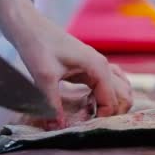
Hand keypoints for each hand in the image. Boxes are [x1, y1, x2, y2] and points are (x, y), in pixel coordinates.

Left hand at [0, 0, 129, 124]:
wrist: (31, 27)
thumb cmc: (39, 46)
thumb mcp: (44, 77)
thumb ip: (53, 103)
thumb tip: (58, 127)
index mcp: (98, 67)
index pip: (112, 101)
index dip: (101, 118)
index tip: (82, 127)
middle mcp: (104, 66)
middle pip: (123, 96)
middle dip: (111, 114)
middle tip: (89, 124)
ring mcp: (100, 65)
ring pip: (120, 90)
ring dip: (111, 106)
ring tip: (90, 115)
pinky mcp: (92, 66)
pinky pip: (111, 84)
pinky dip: (106, 97)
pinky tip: (90, 104)